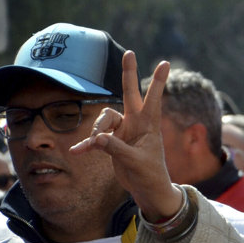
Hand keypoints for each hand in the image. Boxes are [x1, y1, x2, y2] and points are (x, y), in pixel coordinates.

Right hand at [70, 51, 179, 220]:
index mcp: (148, 125)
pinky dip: (87, 145)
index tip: (166, 62)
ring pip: (104, 119)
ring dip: (96, 130)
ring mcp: (123, 131)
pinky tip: (77, 152)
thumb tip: (96, 138)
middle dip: (129, 74)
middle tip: (130, 52)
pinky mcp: (112, 142)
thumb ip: (115, 148)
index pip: (153, 99)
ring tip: (91, 145)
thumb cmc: (149, 175)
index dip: (157, 81)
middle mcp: (136, 123)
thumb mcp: (134, 162)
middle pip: (130, 94)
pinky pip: (95, 138)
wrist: (147, 189)